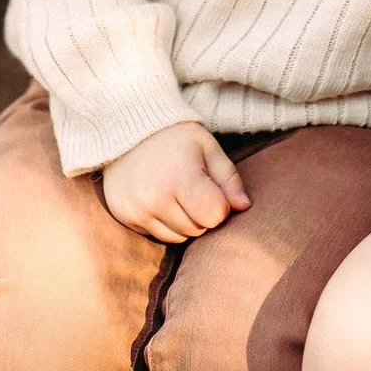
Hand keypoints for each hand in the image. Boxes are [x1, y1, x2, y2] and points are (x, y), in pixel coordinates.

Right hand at [100, 122, 249, 242]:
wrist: (129, 132)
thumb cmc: (177, 138)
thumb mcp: (208, 148)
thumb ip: (229, 178)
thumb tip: (245, 207)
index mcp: (180, 177)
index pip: (214, 215)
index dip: (220, 205)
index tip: (214, 189)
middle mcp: (155, 199)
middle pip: (198, 229)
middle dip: (203, 214)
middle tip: (194, 187)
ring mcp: (137, 211)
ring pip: (179, 237)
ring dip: (185, 222)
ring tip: (177, 193)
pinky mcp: (126, 219)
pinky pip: (158, 236)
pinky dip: (165, 223)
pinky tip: (160, 199)